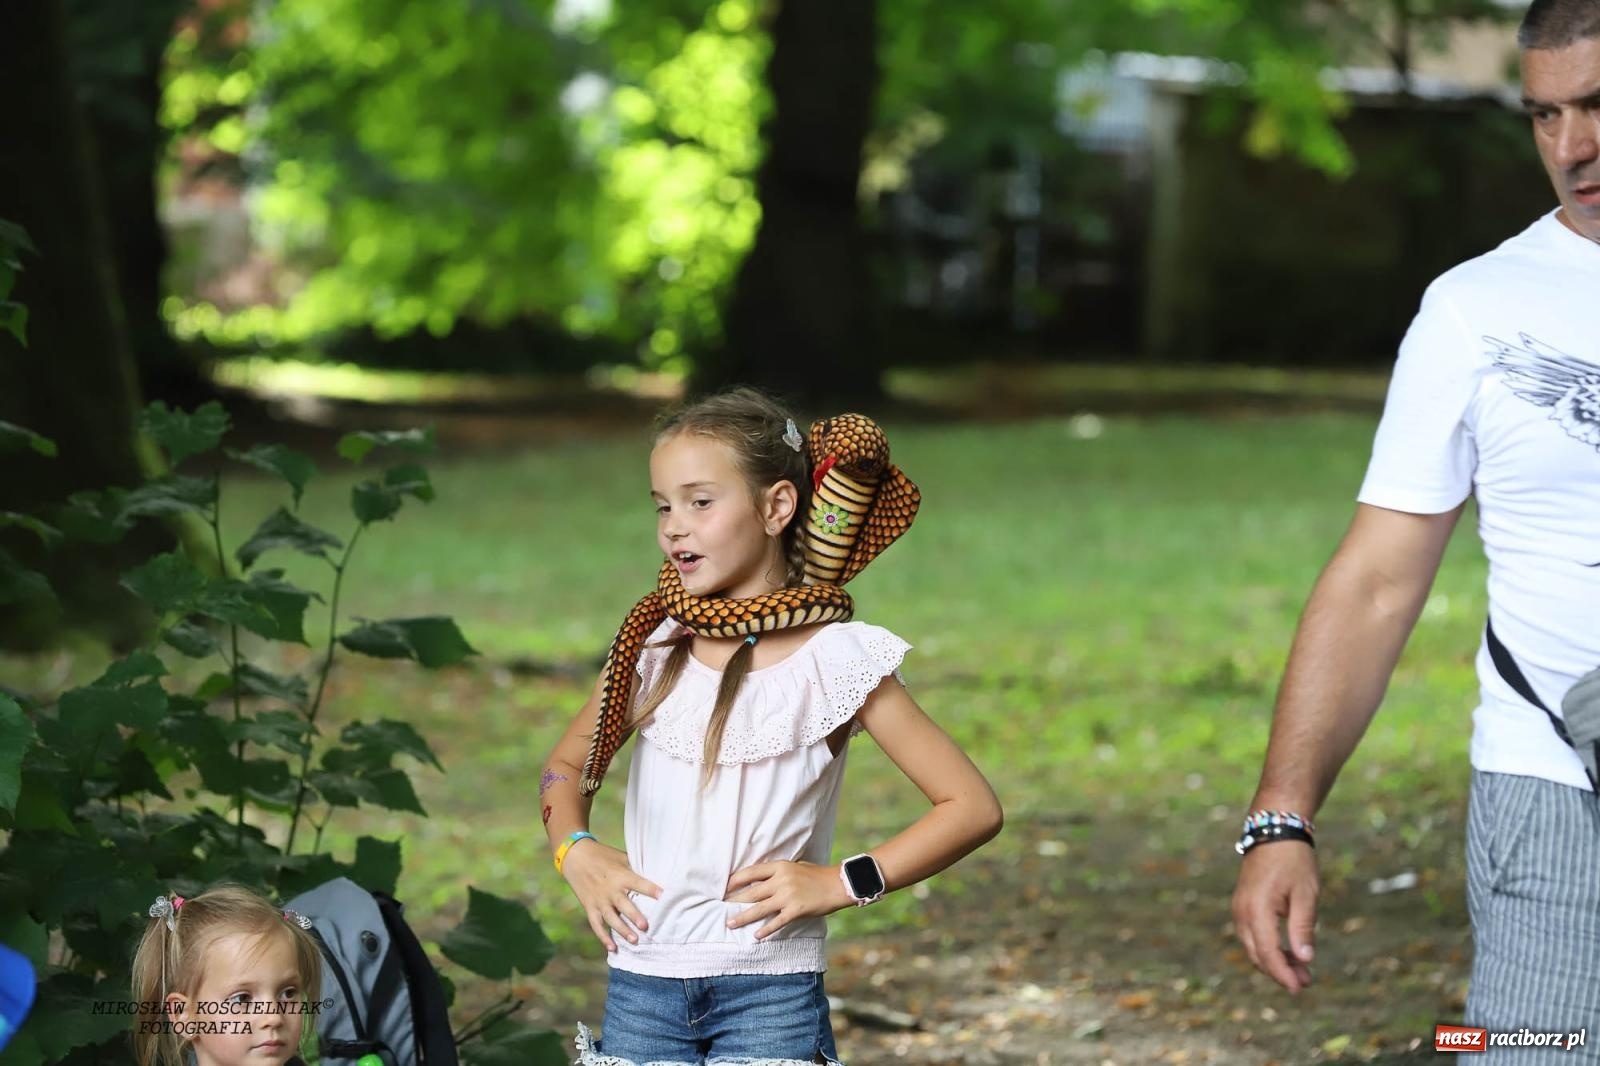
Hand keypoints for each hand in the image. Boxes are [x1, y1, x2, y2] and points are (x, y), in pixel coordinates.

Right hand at [560, 841, 661, 952]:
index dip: (651, 889)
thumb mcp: (621, 857)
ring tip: (634, 941)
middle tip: (645, 926)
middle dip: (634, 916)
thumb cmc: (603, 855)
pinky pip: (596, 925)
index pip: (638, 883)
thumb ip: (636, 868)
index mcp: (621, 875)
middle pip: (623, 905)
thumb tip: (657, 874)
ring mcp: (599, 900)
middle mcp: (610, 889)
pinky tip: (612, 948)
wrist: (576, 856)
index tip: (663, 896)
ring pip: (611, 918)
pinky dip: (603, 937)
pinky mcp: (589, 907)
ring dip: (622, 930)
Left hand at [724, 861, 848, 939]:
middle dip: (734, 901)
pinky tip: (756, 935)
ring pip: (759, 908)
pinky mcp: (796, 910)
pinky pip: (776, 921)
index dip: (735, 881)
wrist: (839, 884)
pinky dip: (765, 929)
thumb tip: (759, 880)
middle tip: (721, 907)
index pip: (751, 873)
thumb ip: (778, 873)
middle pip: (751, 892)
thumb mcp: (795, 867)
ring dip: (743, 917)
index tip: (724, 888)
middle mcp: (781, 880)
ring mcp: (788, 896)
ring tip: (730, 924)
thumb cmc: (817, 875)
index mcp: (780, 867)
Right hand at [1231, 841, 1318, 993]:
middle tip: (1306, 981)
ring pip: (1252, 946)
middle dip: (1280, 971)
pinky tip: (1287, 950)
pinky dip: (1267, 947)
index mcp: (1257, 909)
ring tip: (1301, 969)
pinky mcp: (1242, 904)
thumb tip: (1304, 959)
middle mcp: (1242, 911)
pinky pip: (1251, 934)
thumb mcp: (1305, 894)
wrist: (1274, 830)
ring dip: (1273, 960)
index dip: (1283, 974)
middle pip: (1257, 954)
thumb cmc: (1294, 860)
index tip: (1300, 988)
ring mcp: (1239, 907)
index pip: (1268, 952)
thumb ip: (1303, 928)